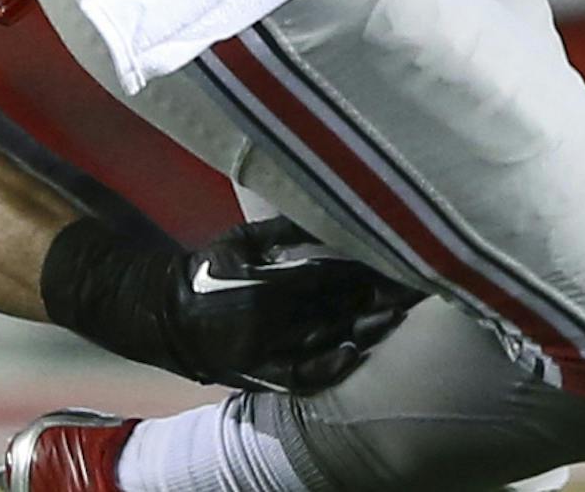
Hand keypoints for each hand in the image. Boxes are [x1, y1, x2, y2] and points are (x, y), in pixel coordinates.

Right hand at [159, 218, 418, 394]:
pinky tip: (355, 353)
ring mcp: (271, 352)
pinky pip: (304, 377)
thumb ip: (282, 230)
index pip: (330, 273)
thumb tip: (324, 208)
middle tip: (414, 284)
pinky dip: (330, 367)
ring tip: (397, 313)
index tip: (399, 257)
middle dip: (375, 295)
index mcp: (270, 282)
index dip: (366, 268)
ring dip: (364, 327)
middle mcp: (275, 320)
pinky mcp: (265, 376)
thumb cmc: (209, 270)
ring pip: (328, 339)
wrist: (170, 317)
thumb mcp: (241, 240)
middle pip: (337, 307)